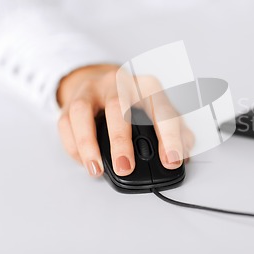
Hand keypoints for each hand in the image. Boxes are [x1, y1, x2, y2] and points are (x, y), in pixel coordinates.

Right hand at [57, 64, 191, 177]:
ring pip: (85, 111)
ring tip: (97, 170)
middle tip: (126, 168)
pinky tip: (85, 162)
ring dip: (89, 143)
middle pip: (120, 107)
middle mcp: (121, 83)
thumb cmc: (138, 103)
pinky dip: (73, 145)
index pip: (163, 111)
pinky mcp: (73, 99)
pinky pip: (66, 121)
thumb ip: (178, 133)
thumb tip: (187, 155)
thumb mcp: (162, 112)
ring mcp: (94, 89)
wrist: (107, 83)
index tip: (172, 160)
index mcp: (149, 87)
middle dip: (122, 141)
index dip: (170, 137)